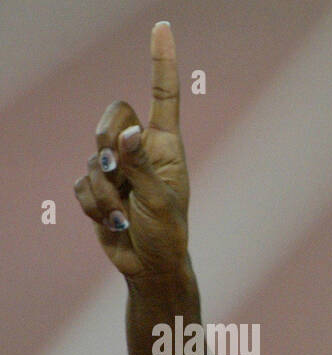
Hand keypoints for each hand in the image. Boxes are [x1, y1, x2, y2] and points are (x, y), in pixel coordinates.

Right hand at [73, 21, 189, 285]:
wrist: (150, 268)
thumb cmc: (167, 235)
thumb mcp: (160, 201)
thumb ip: (142, 166)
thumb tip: (128, 133)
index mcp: (166, 146)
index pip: (163, 95)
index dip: (161, 62)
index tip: (163, 27)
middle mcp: (141, 150)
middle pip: (111, 116)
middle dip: (108, 141)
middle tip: (120, 173)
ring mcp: (117, 167)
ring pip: (92, 158)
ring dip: (106, 192)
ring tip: (126, 214)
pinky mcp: (97, 187)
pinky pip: (80, 185)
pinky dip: (95, 206)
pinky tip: (113, 222)